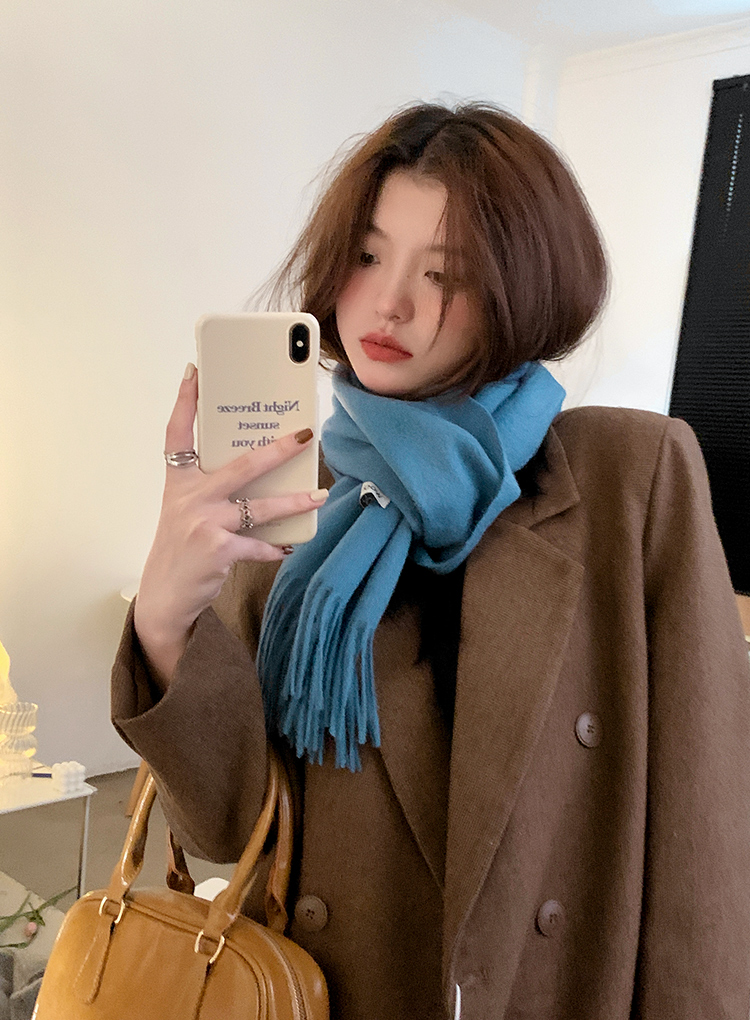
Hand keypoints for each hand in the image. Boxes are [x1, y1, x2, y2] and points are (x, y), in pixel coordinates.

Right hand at [133, 363, 326, 685]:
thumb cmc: (182, 546)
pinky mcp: (218, 550)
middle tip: (305, 433)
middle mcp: (189, 497)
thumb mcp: (186, 509)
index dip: (186, 401)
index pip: (177, 433)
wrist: (164, 594)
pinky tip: (289, 545)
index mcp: (179, 481)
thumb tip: (262, 468)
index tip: (195, 371)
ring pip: (260, 506)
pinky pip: (259, 544)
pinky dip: (276, 546)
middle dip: (278, 449)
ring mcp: (203, 523)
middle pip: (241, 465)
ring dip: (294, 501)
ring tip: (318, 494)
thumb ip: (213, 488)